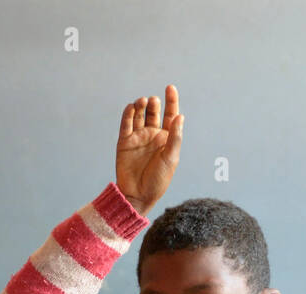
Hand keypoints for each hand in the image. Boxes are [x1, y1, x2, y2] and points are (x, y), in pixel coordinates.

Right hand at [116, 85, 183, 215]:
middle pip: (153, 112)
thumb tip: (181, 116)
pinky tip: (131, 107)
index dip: (171, 100)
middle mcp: (153, 135)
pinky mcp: (124, 141)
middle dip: (153, 103)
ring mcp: (138, 137)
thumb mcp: (170, 159)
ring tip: (142, 101)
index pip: (171, 114)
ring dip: (140, 105)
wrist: (138, 195)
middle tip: (152, 101)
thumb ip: (175, 137)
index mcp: (167, 138)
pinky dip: (128, 114)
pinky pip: (126, 124)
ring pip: (139, 115)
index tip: (170, 87)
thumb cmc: (158, 180)